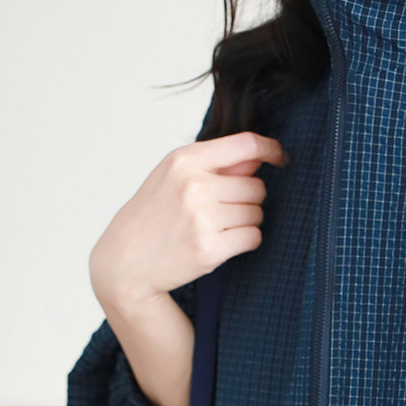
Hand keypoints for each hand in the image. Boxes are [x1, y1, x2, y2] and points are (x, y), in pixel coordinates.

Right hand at [89, 129, 288, 313]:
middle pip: (256, 186)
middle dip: (247, 199)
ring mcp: (201, 218)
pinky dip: (244, 241)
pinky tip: (221, 242)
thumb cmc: (152, 216)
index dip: (271, 149)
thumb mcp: (172, 177)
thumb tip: (258, 158)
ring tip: (216, 227)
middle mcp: (193, 185)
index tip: (281, 158)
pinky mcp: (210, 248)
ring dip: (245, 222)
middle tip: (221, 211)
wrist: (125, 261)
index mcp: (184, 160)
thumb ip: (214, 165)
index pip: (245, 144)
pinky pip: (253, 237)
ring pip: (257, 213)